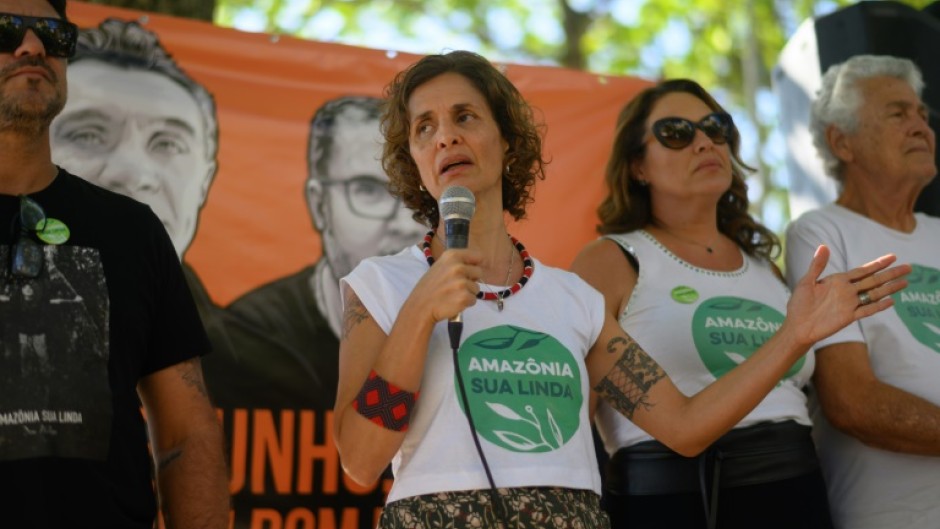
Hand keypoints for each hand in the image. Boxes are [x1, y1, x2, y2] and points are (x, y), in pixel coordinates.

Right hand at [412, 248, 482, 322]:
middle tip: (456, 286)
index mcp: (452, 256)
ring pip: (476, 288)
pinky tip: (453, 302)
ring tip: (452, 295)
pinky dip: (466, 303)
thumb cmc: (430, 288)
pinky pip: (473, 300)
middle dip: (471, 280)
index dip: (477, 264)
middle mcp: (458, 267)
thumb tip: (478, 263)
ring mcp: (462, 282)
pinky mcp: (464, 297)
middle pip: (479, 272)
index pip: (478, 256)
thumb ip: (458, 263)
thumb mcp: (440, 266)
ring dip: (468, 293)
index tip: (472, 271)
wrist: (420, 307)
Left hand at [785, 245, 909, 346]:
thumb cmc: (799, 304)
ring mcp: (849, 304)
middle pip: (873, 280)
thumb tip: (824, 246)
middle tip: (908, 267)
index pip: (862, 271)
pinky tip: (891, 301)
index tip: (892, 257)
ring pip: (874, 294)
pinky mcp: (848, 317)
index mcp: (838, 281)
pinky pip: (866, 310)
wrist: (796, 326)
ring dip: (889, 288)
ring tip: (905, 282)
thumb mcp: (806, 281)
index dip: (877, 264)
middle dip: (890, 274)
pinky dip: (878, 306)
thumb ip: (817, 265)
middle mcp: (847, 291)